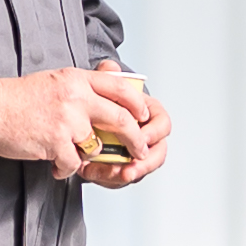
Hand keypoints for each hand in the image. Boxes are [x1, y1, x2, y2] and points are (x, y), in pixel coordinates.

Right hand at [0, 63, 152, 173]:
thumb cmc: (19, 98)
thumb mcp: (55, 80)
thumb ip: (82, 85)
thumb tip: (111, 85)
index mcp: (76, 78)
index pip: (119, 87)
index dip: (136, 103)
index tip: (144, 115)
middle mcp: (75, 97)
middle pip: (120, 118)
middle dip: (135, 138)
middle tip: (139, 150)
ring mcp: (66, 120)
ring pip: (95, 145)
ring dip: (87, 155)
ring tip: (70, 154)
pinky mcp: (55, 141)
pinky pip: (73, 162)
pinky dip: (65, 168)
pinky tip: (54, 165)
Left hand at [84, 73, 172, 189]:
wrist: (83, 118)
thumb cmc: (101, 102)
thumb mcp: (102, 87)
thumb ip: (107, 77)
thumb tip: (110, 68)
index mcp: (148, 115)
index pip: (162, 124)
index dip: (155, 132)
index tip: (142, 137)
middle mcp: (145, 136)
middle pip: (158, 153)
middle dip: (145, 163)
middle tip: (130, 168)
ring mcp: (134, 154)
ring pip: (140, 168)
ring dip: (127, 174)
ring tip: (111, 174)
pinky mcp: (120, 167)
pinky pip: (120, 177)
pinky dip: (108, 178)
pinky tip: (93, 173)